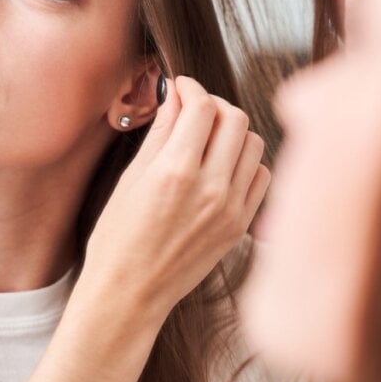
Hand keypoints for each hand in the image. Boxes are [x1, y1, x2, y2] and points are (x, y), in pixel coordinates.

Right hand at [82, 76, 269, 319]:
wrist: (130, 294)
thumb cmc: (118, 239)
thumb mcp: (130, 179)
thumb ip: (160, 133)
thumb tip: (176, 97)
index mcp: (175, 172)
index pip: (202, 106)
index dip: (191, 87)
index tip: (182, 87)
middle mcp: (210, 188)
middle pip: (235, 118)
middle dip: (215, 104)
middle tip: (196, 110)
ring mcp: (231, 208)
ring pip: (253, 143)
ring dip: (233, 132)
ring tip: (210, 139)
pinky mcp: (241, 226)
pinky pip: (262, 176)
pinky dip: (248, 162)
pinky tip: (224, 167)